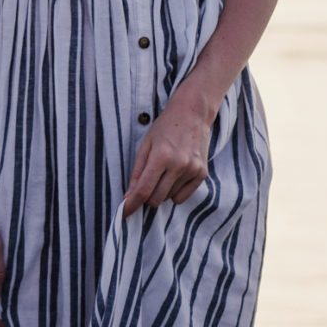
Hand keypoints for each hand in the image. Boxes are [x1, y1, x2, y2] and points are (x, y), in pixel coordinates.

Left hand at [121, 89, 212, 215]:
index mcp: (161, 156)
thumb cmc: (165, 127)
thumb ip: (137, 173)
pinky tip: (174, 176)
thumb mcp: (145, 145)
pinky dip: (174, 192)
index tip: (124, 213)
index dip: (131, 205)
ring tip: (163, 171)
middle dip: (147, 196)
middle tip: (146, 183)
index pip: (143, 190)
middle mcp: (179, 165)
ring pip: (169, 198)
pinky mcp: (202, 173)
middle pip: (156, 199)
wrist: (193, 113)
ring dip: (161, 191)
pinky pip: (182, 197)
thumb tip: (129, 196)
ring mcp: (192, 170)